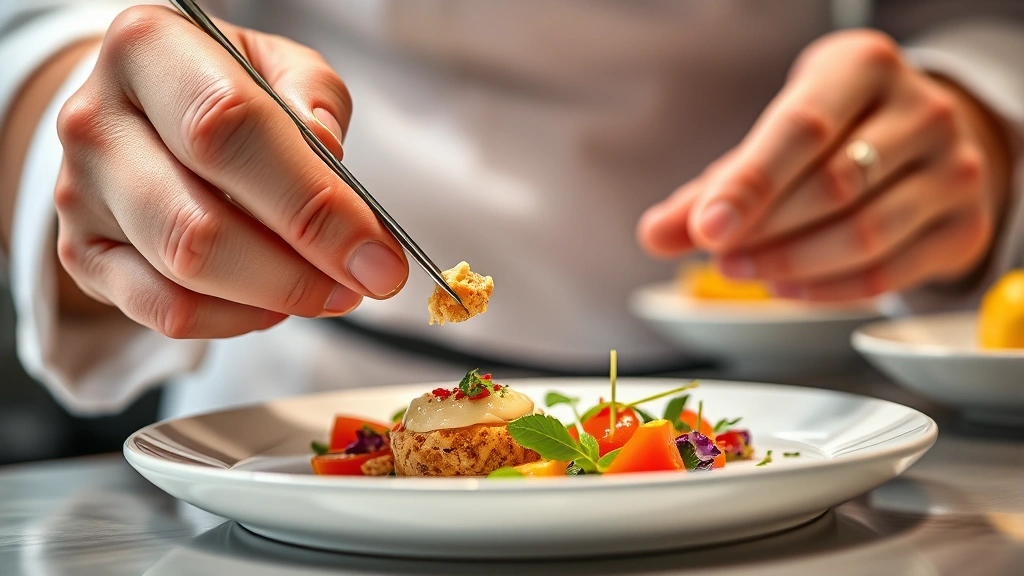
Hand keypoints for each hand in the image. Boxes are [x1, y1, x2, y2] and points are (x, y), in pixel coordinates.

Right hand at [54, 5, 408, 337]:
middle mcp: (97, 121)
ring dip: (276, 296)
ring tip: (329, 288)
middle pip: (200, 223)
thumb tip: (327, 154)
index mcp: (148, 48)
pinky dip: (235, 318)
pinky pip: (165, 312)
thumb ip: (313, 99)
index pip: (230, 129)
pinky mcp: (84, 253)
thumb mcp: (277, 66)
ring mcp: (80, 194)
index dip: (312, 203)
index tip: (376, 253)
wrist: (144, 107)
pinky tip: (273, 301)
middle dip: (300, 269)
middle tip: (363, 282)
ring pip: (183, 273)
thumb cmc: (223, 86)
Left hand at [638, 30, 1011, 299]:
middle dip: (764, 232)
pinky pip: (888, 274)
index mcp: (864, 67)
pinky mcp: (965, 226)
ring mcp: (955, 169)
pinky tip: (784, 287)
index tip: (705, 230)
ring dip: (790, 266)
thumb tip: (656, 235)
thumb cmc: (831, 132)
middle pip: (834, 187)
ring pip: (864, 235)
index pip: (802, 130)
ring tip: (741, 271)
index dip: (750, 186)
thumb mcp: (770, 139)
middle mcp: (924, 111)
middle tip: (718, 254)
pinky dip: (826, 291)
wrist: (918, 137)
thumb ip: (711, 188)